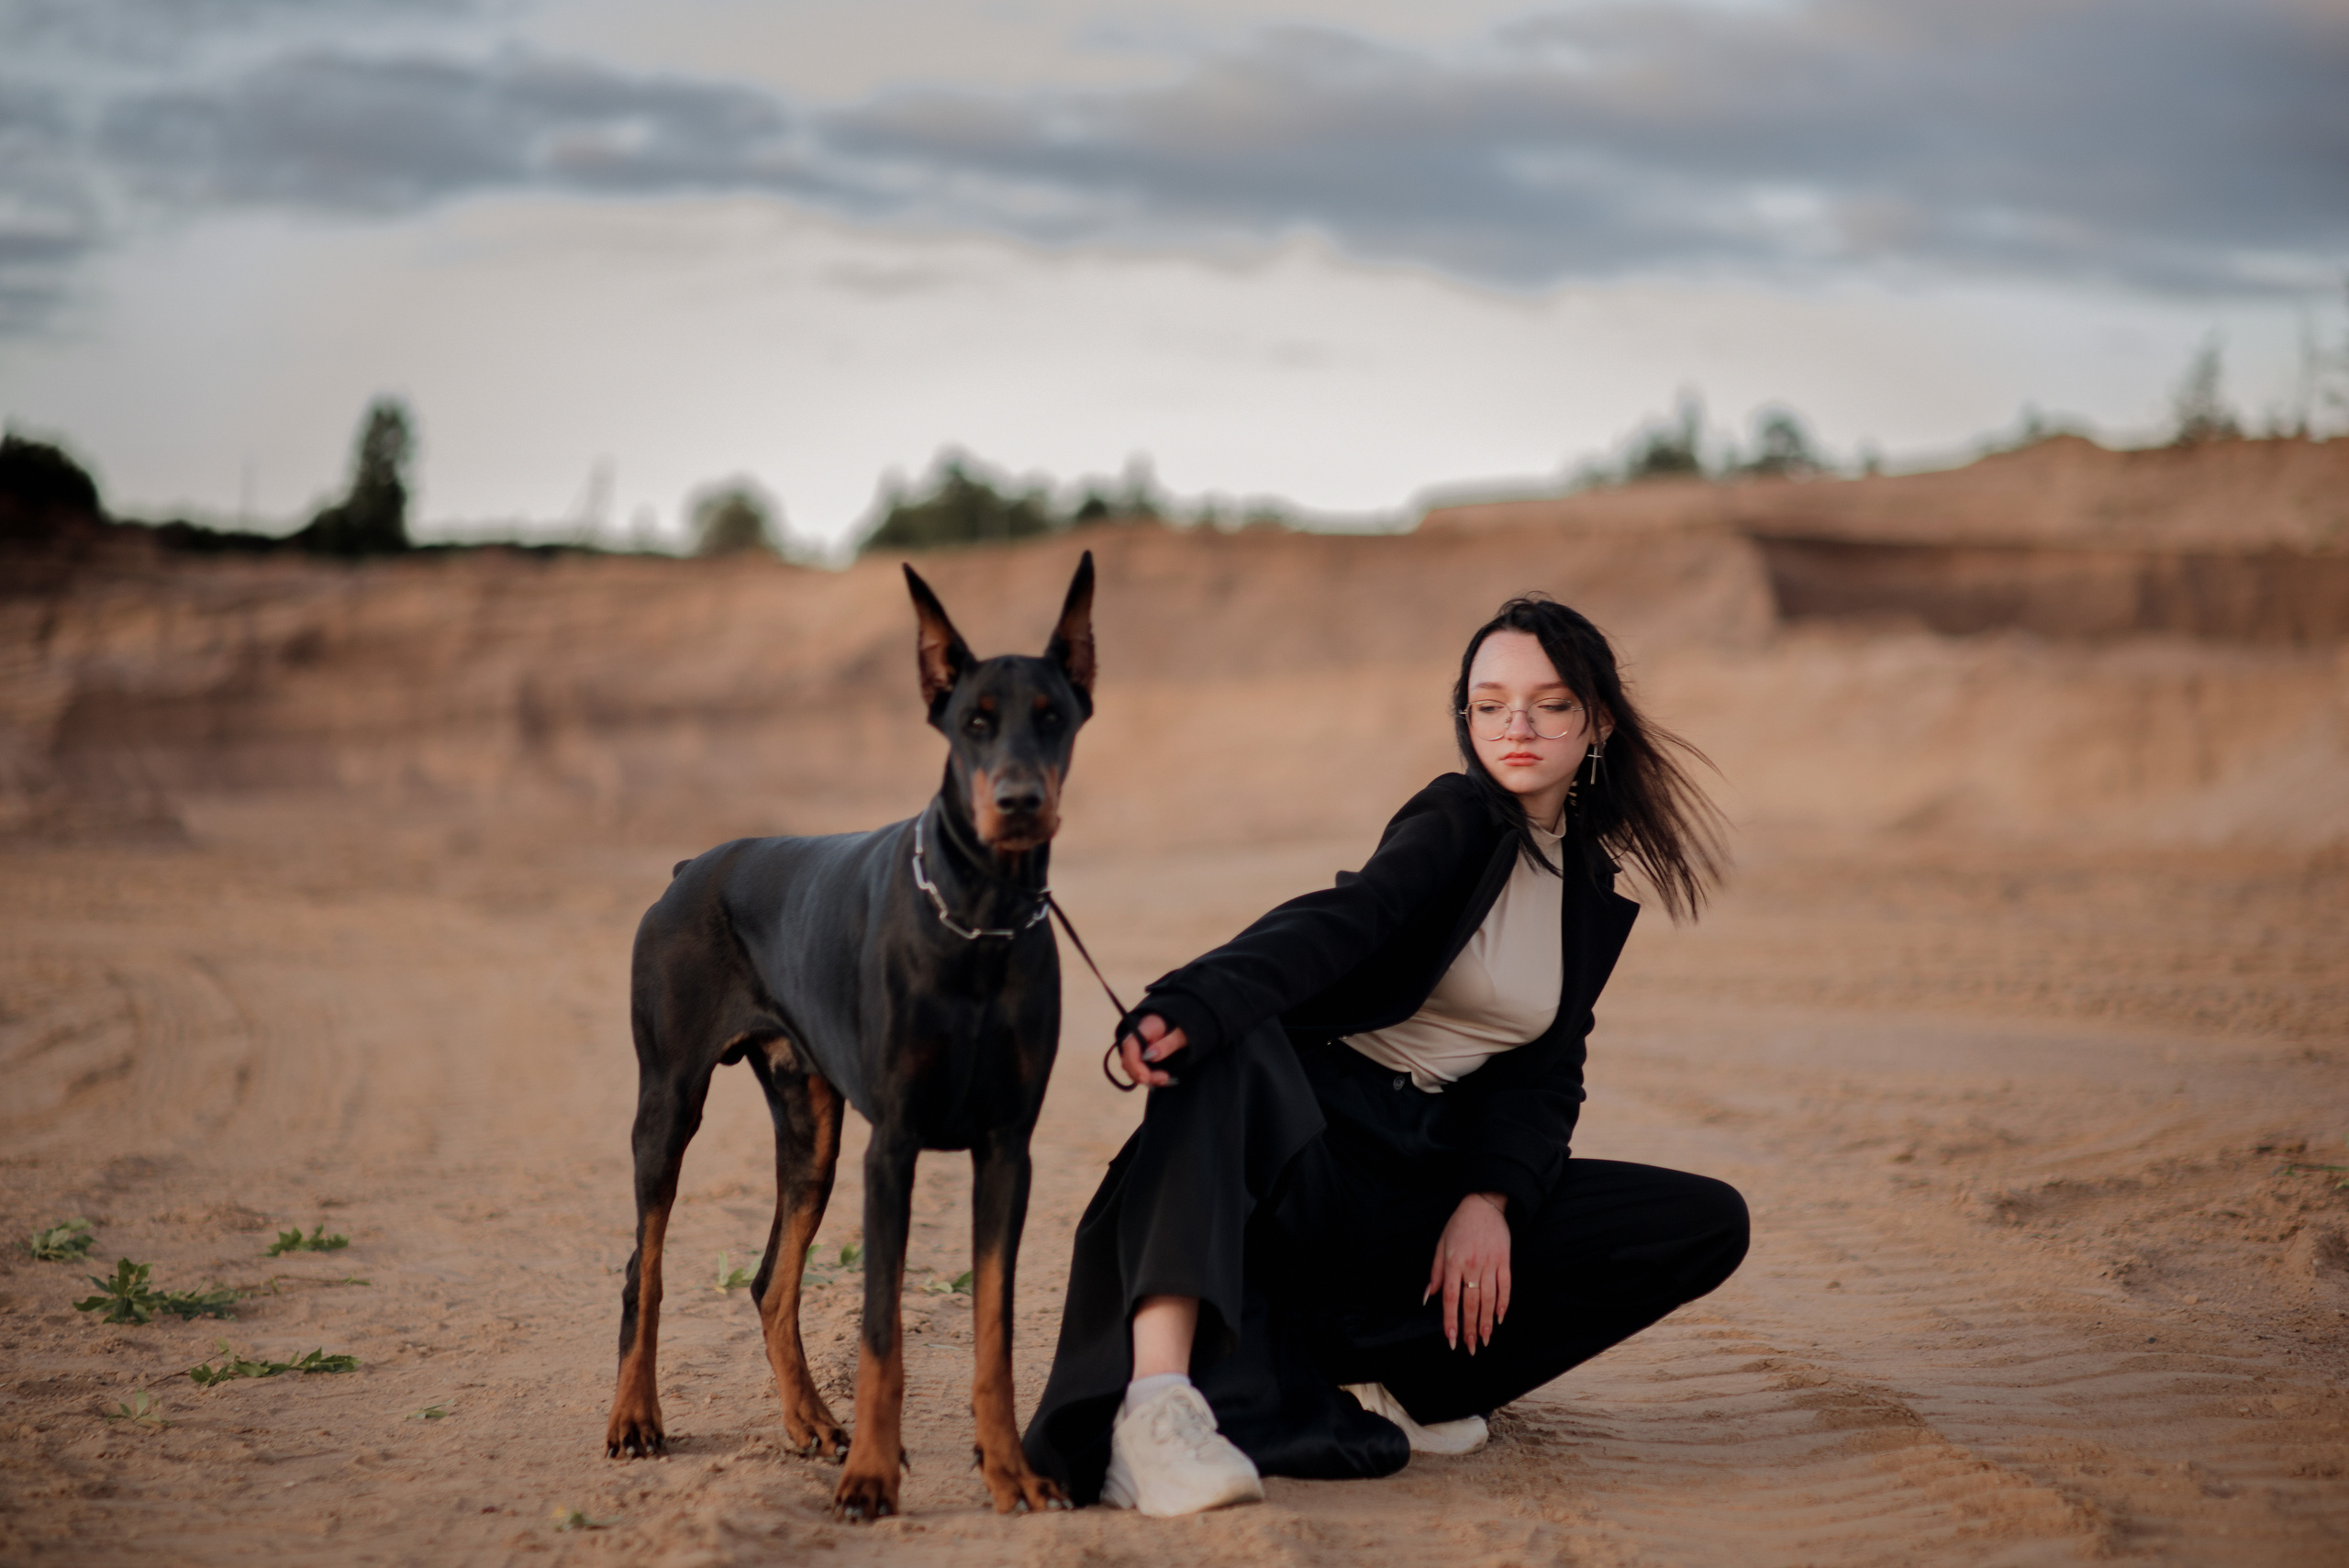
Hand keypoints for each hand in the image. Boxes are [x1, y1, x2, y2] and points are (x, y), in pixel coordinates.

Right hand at [1116, 1014, 1187, 1089]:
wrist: (1181, 1028)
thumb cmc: (1182, 1028)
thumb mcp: (1181, 1035)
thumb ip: (1167, 1044)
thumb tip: (1151, 1055)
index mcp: (1144, 1028)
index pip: (1130, 1046)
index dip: (1134, 1064)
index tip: (1146, 1077)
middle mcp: (1135, 1039)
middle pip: (1128, 1061)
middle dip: (1143, 1075)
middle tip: (1165, 1078)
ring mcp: (1135, 1050)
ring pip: (1131, 1070)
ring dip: (1147, 1079)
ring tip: (1166, 1079)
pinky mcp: (1139, 1059)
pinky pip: (1138, 1072)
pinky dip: (1148, 1079)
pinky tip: (1162, 1079)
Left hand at [1425, 1192, 1510, 1353]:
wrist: (1483, 1204)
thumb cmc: (1458, 1225)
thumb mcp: (1441, 1245)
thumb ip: (1435, 1273)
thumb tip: (1427, 1297)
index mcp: (1453, 1263)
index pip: (1450, 1299)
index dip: (1450, 1321)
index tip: (1451, 1340)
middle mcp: (1471, 1266)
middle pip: (1471, 1303)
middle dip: (1470, 1328)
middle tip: (1470, 1348)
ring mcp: (1490, 1264)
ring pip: (1489, 1299)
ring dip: (1486, 1322)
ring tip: (1485, 1340)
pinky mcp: (1504, 1261)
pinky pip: (1505, 1286)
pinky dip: (1503, 1304)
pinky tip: (1499, 1318)